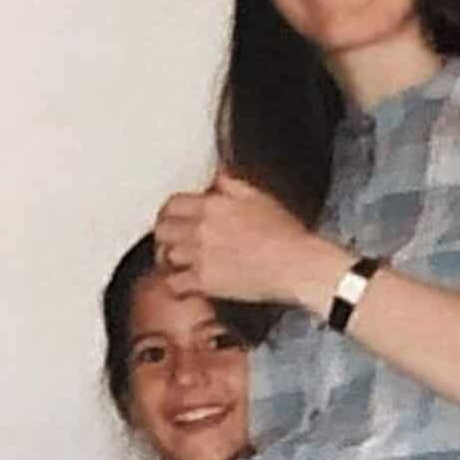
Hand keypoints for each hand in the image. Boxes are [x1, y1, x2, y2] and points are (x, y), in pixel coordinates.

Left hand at [154, 172, 344, 307]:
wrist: (296, 265)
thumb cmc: (285, 234)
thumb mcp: (259, 197)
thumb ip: (232, 185)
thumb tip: (217, 176)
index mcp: (213, 206)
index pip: (173, 203)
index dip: (169, 211)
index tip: (172, 216)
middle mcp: (201, 230)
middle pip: (163, 228)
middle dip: (165, 233)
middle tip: (170, 238)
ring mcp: (200, 256)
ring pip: (166, 255)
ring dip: (170, 257)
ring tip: (176, 260)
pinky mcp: (205, 281)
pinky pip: (175, 282)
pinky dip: (176, 283)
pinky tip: (184, 282)